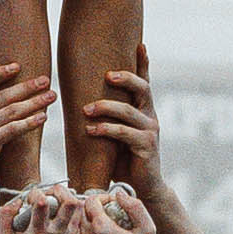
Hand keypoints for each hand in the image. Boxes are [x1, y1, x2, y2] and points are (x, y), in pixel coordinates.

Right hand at [0, 63, 53, 207]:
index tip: (17, 66)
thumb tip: (2, 108)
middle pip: (2, 95)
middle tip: (45, 80)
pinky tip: (43, 117)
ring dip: (34, 102)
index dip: (0, 73)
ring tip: (51, 96)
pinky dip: (30, 122)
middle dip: (26, 86)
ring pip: (11, 111)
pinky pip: (13, 129)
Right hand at [0, 185, 74, 233]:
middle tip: (49, 192)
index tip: (30, 198)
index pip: (42, 203)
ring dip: (67, 198)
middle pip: (69, 202)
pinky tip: (61, 212)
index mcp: (38, 233)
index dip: (35, 193)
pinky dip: (72, 211)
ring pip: (78, 208)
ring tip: (56, 200)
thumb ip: (5, 215)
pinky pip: (79, 218)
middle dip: (58, 190)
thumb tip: (18, 200)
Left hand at [79, 51, 163, 199]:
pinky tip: (91, 130)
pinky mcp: (146, 146)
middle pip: (142, 89)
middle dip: (126, 78)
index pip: (145, 82)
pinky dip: (106, 129)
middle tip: (107, 75)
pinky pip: (124, 133)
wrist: (143, 189)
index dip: (144, 63)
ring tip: (86, 110)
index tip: (140, 44)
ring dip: (105, 107)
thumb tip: (82, 102)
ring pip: (129, 111)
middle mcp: (150, 117)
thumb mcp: (116, 135)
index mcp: (144, 110)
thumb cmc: (124, 160)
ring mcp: (150, 131)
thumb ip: (109, 119)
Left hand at [83, 184, 155, 233]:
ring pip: (74, 224)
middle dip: (90, 208)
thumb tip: (119, 193)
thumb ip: (135, 207)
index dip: (101, 198)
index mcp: (101, 227)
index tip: (109, 204)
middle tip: (101, 213)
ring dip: (83, 220)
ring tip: (96, 224)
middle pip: (79, 211)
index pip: (91, 200)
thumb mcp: (147, 230)